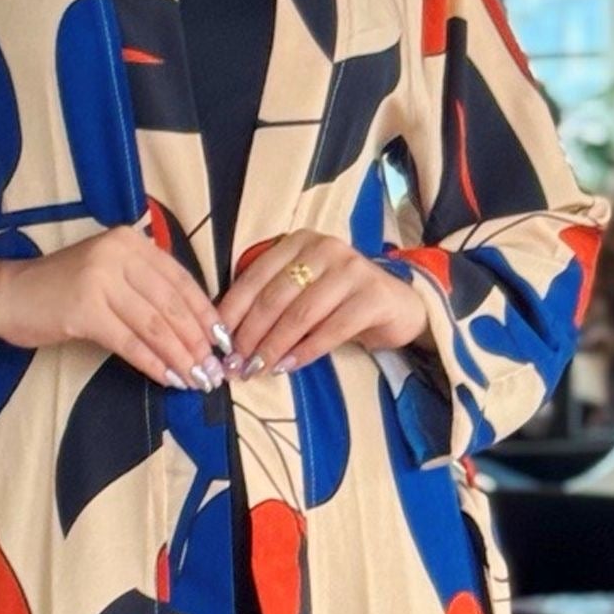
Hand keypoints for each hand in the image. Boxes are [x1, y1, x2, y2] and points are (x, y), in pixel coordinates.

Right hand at [0, 224, 225, 389]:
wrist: (5, 294)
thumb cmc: (58, 288)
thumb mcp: (107, 273)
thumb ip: (144, 287)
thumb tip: (193, 326)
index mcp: (129, 242)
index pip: (180, 280)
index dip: (206, 313)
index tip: (223, 341)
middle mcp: (118, 253)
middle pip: (171, 304)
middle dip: (197, 341)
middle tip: (213, 370)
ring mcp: (100, 279)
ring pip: (154, 325)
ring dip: (180, 357)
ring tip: (196, 379)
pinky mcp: (84, 309)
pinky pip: (130, 342)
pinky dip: (153, 363)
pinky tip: (168, 379)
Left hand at [217, 229, 430, 377]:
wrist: (396, 306)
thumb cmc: (339, 301)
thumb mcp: (302, 292)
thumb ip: (270, 303)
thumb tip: (227, 340)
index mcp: (298, 243)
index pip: (255, 276)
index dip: (232, 312)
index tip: (217, 344)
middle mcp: (324, 248)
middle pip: (275, 297)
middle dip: (250, 335)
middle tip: (235, 365)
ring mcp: (351, 270)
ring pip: (301, 314)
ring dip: (274, 347)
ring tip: (257, 370)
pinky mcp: (372, 296)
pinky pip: (332, 329)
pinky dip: (306, 352)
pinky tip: (288, 367)